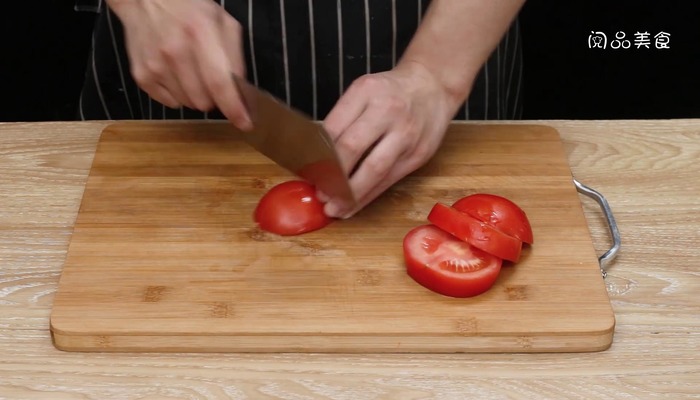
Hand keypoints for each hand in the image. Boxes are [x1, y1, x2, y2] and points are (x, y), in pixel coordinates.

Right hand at [108, 0, 251, 129]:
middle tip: (213, 80)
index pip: (219, 82)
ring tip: (192, 72)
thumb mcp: (223, 22)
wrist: (144, 0)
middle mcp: (175, 52)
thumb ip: (236, 57)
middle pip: (205, 101)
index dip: (234, 108)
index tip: (245, 123)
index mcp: (200, 34)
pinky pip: (170, 103)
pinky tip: (176, 74)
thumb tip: (243, 93)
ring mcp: (155, 66)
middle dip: (215, 98)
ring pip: (188, 104)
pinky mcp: (141, 76)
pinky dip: (178, 94)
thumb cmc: (190, 10)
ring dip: (196, 96)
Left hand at [322, 61, 460, 217]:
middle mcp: (387, 111)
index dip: (318, 154)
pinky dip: (369, 196)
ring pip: (374, 170)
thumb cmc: (391, 92)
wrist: (433, 86)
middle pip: (352, 148)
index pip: (334, 127)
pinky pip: (389, 180)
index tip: (307, 172)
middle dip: (332, 176)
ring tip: (334, 208)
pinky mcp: (418, 154)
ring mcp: (406, 134)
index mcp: (366, 91)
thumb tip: (317, 155)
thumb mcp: (363, 91)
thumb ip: (343, 118)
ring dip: (351, 194)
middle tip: (319, 193)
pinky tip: (354, 205)